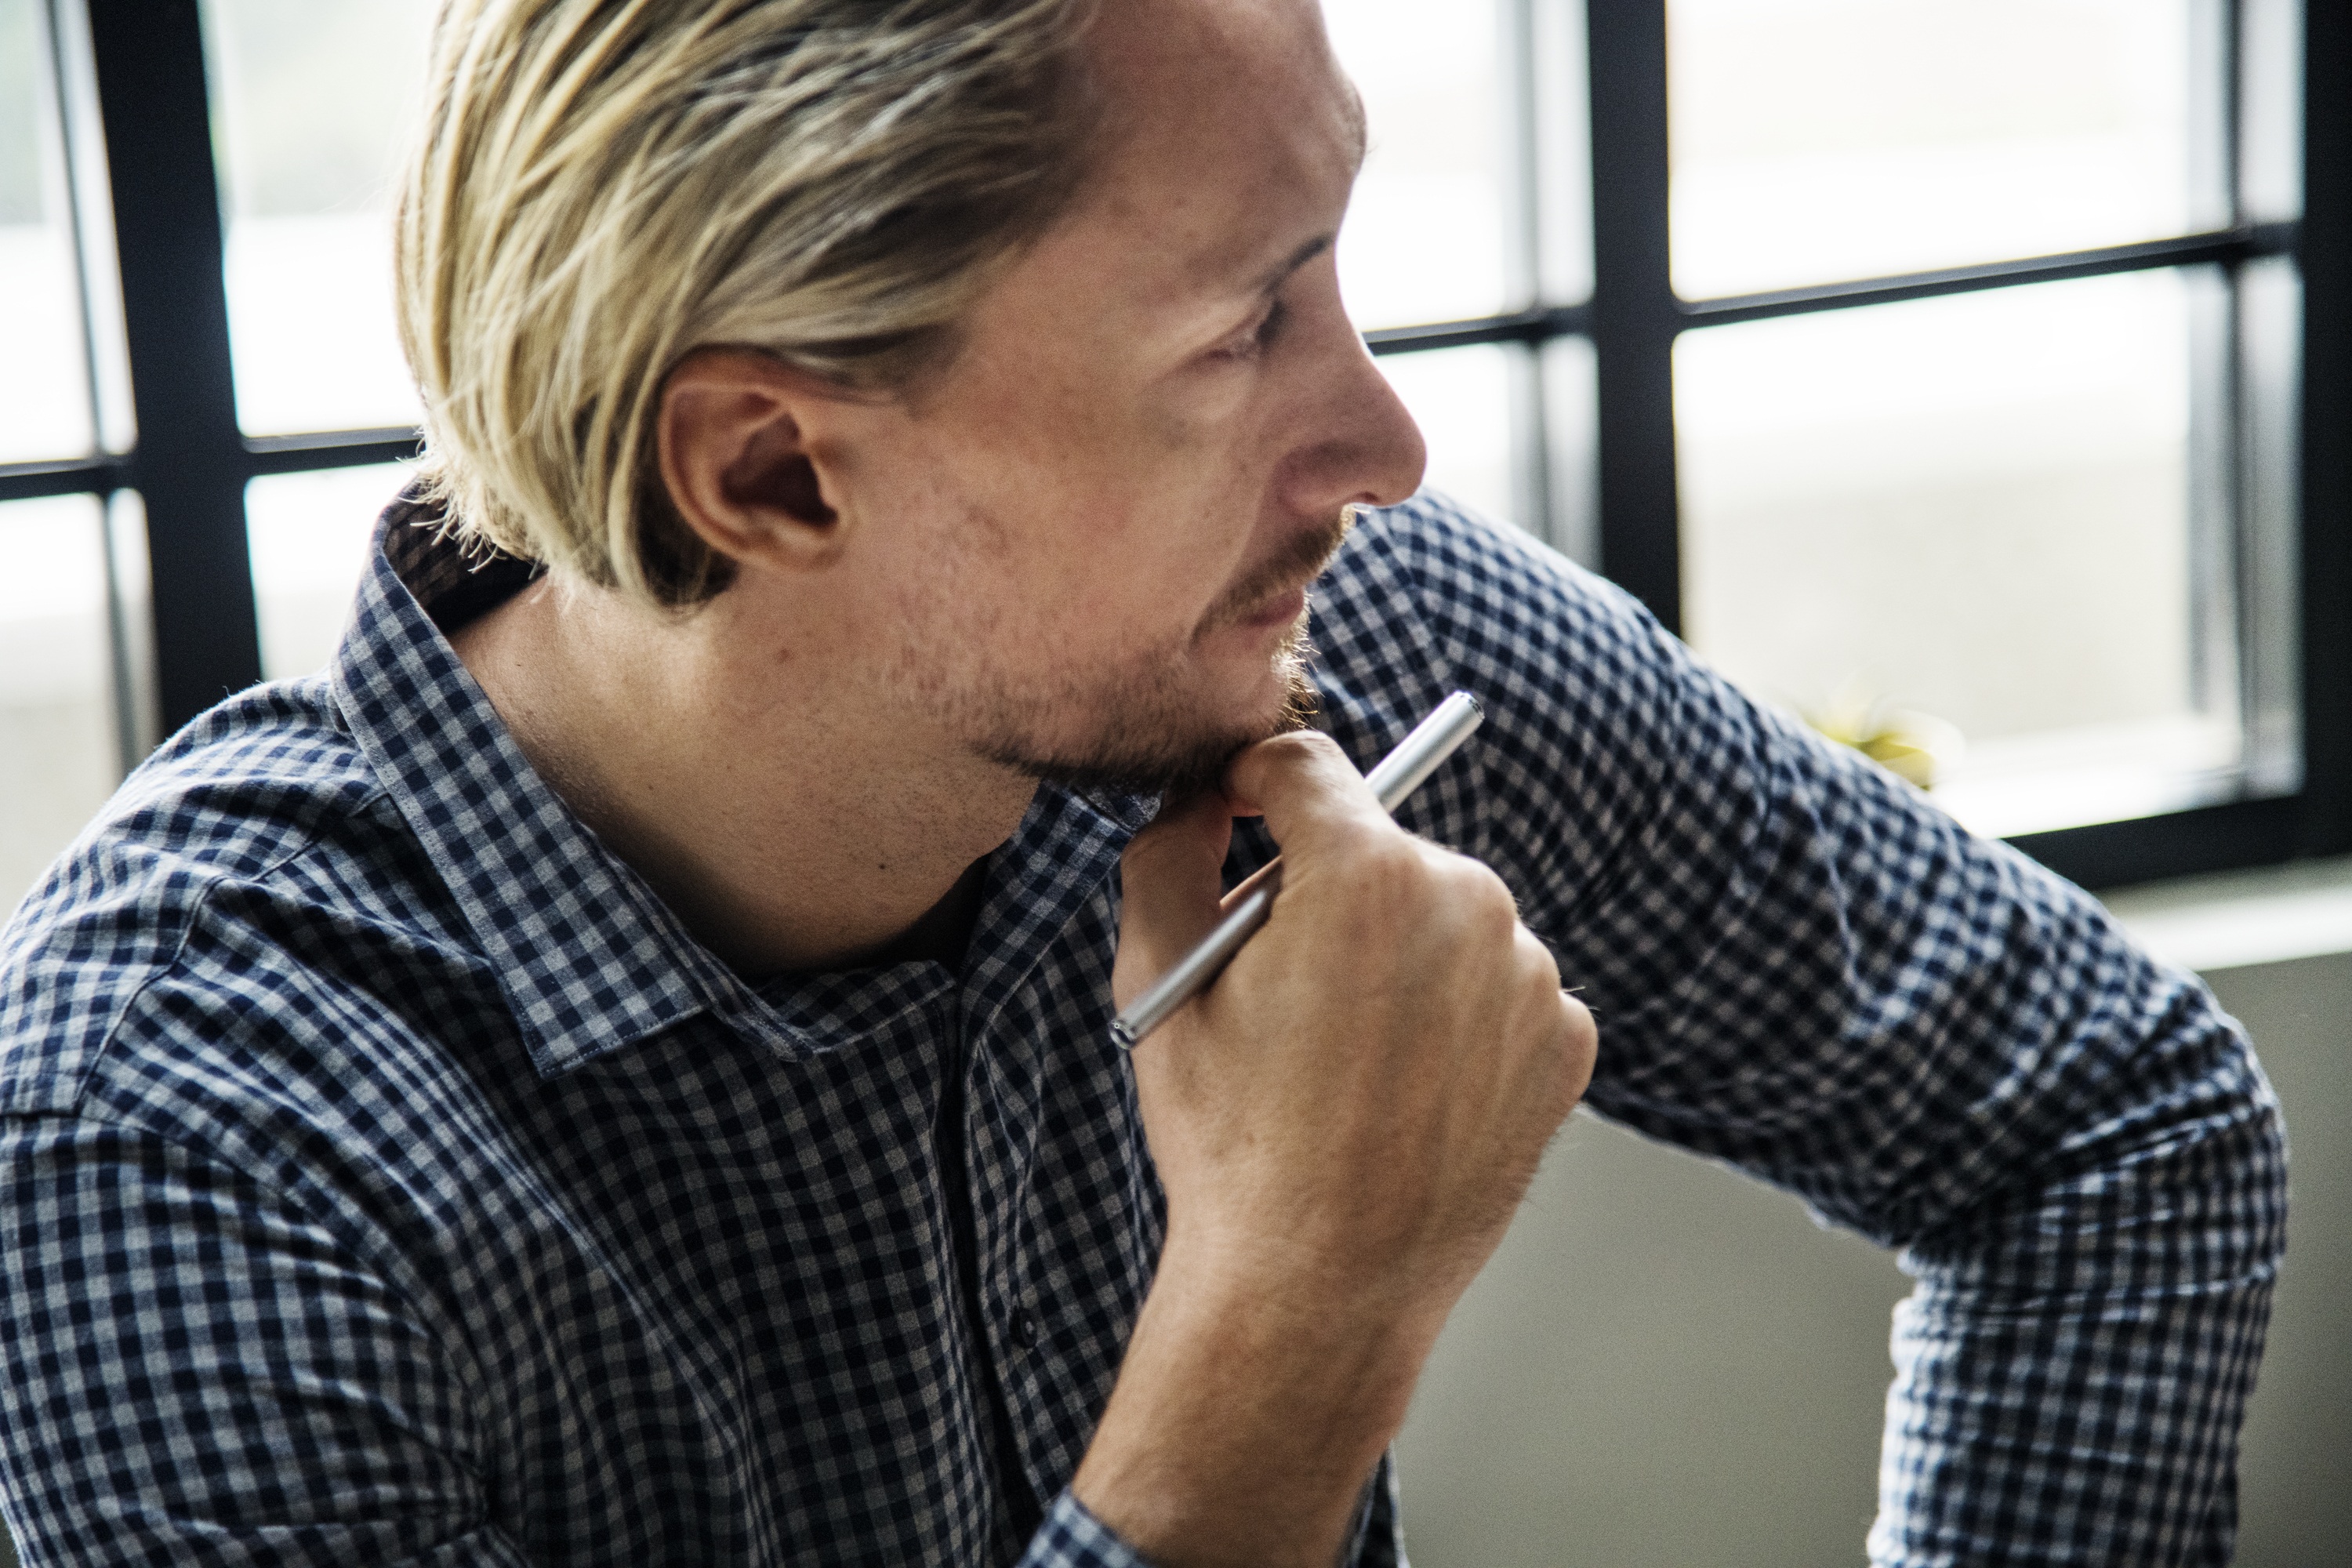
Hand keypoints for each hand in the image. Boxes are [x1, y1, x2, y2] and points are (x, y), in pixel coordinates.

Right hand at [1073, 729, 1596, 1566]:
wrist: (1315, 1289)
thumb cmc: (1229, 1143)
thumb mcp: (1158, 982)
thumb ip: (1166, 852)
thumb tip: (1196, 801)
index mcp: (1363, 872)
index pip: (1305, 766)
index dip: (1254, 782)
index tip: (1237, 812)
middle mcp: (1468, 902)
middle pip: (1379, 849)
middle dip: (1325, 892)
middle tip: (1280, 981)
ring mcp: (1529, 975)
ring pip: (1445, 919)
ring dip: (1397, 954)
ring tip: (1344, 1053)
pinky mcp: (1565, 1040)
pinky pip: (1500, 989)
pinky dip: (1456, 1017)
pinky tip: (1405, 1085)